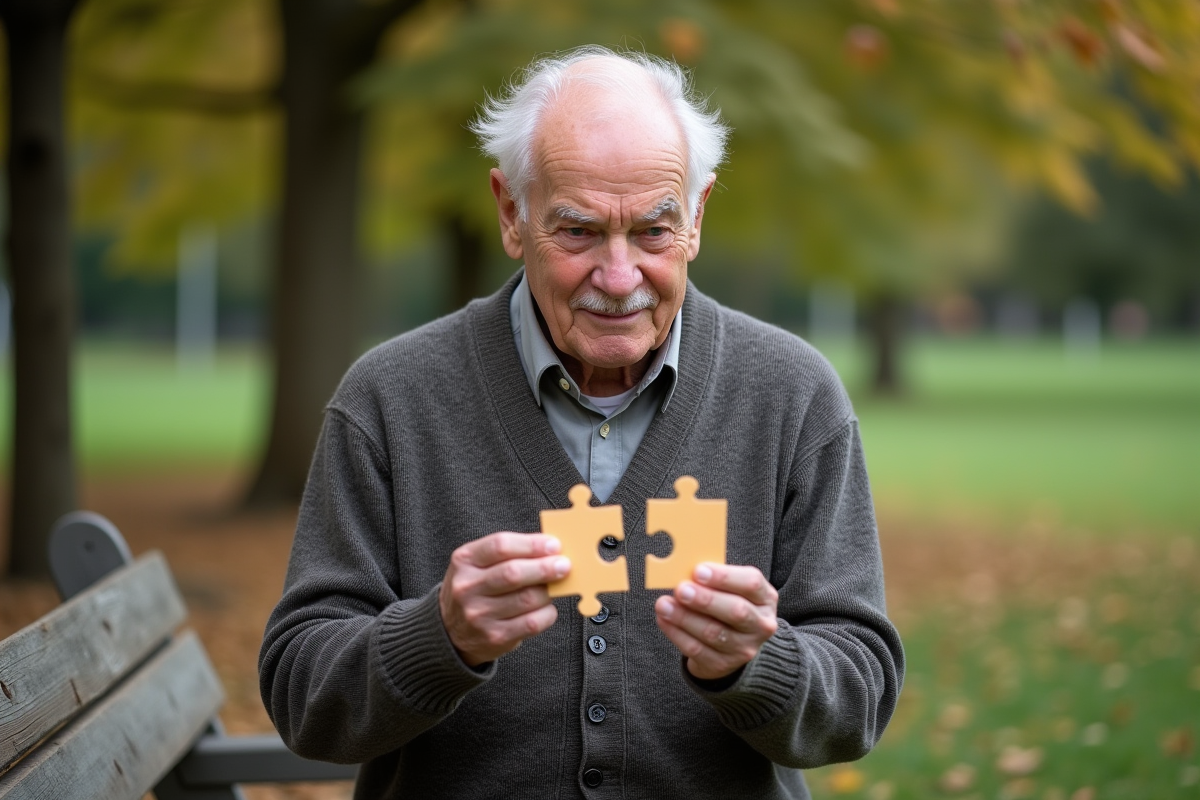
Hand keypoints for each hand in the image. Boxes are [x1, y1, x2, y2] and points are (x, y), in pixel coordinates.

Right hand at [439, 532, 569, 666]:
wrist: (450, 630)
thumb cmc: (474, 589)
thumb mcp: (478, 563)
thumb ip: (510, 553)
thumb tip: (551, 549)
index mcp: (464, 560)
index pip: (501, 546)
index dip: (532, 544)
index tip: (553, 545)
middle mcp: (467, 587)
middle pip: (514, 573)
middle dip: (545, 568)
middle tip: (564, 565)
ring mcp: (479, 614)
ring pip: (527, 599)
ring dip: (548, 591)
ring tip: (553, 587)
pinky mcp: (494, 637)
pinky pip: (532, 623)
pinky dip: (547, 613)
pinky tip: (546, 607)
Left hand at [654, 563, 778, 680]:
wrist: (732, 644)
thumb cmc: (727, 603)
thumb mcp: (731, 589)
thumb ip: (713, 579)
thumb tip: (682, 568)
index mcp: (765, 598)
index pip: (751, 584)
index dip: (724, 577)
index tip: (698, 570)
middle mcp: (761, 625)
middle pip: (736, 611)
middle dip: (705, 600)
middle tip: (681, 590)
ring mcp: (744, 648)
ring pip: (713, 633)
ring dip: (685, 617)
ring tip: (664, 604)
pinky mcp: (723, 664)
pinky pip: (697, 649)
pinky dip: (677, 633)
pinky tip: (664, 620)